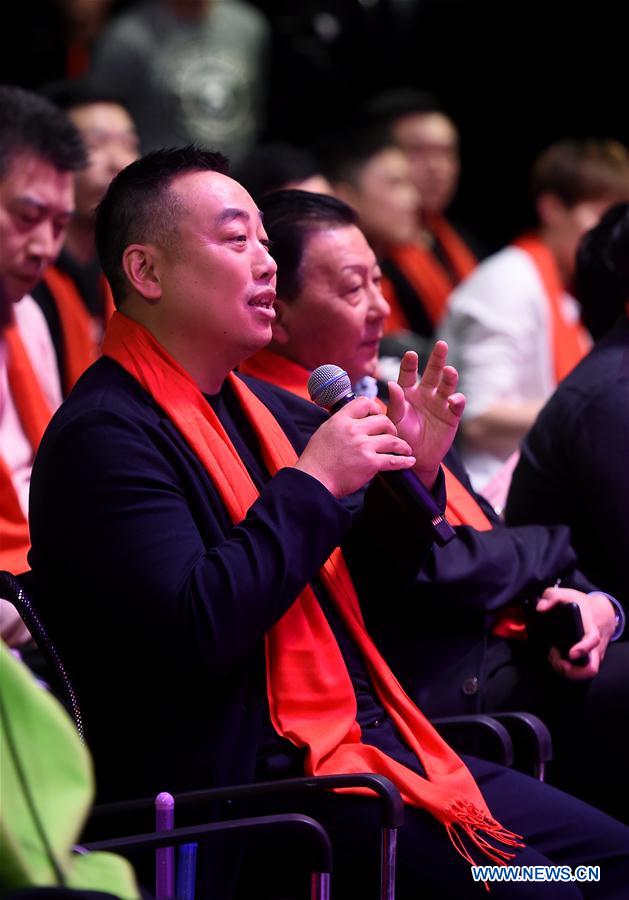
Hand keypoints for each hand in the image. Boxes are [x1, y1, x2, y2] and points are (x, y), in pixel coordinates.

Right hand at [294, 396, 414, 497]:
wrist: (313, 481)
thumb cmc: (316, 460)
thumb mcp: (325, 432)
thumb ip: (340, 424)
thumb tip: (353, 420)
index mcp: (341, 420)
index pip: (364, 403)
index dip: (375, 408)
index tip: (378, 416)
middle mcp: (353, 430)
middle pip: (383, 420)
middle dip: (391, 428)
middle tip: (393, 435)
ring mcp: (363, 446)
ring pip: (392, 439)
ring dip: (402, 445)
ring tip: (405, 449)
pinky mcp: (370, 463)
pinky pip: (393, 460)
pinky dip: (404, 461)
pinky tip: (409, 461)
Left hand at [387, 342, 464, 488]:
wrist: (415, 457)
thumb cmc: (401, 436)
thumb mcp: (395, 420)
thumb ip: (395, 403)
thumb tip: (391, 384)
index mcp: (408, 392)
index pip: (408, 374)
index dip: (410, 364)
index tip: (410, 355)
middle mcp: (425, 393)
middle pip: (432, 372)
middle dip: (437, 359)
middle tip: (441, 345)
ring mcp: (440, 403)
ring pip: (447, 385)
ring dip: (449, 377)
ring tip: (449, 370)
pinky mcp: (451, 415)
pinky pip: (456, 405)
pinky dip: (457, 400)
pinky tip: (453, 399)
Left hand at [537, 587, 616, 680]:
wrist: (602, 613)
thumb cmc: (583, 605)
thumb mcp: (567, 594)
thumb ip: (552, 597)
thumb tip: (541, 608)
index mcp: (591, 628)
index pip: (592, 640)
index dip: (582, 649)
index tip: (571, 653)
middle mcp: (595, 646)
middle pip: (590, 668)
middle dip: (572, 671)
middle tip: (555, 659)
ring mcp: (594, 655)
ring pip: (585, 673)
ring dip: (567, 671)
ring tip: (553, 658)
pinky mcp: (590, 660)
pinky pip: (581, 671)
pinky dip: (568, 669)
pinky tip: (557, 659)